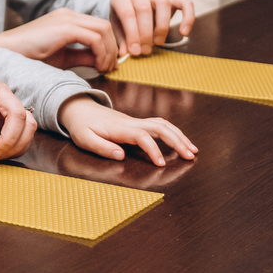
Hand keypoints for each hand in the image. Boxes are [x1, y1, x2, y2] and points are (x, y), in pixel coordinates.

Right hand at [0, 8, 119, 70]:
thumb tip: (103, 62)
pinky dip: (101, 52)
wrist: (6, 52)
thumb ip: (83, 56)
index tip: (109, 64)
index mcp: (67, 18)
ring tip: (104, 68)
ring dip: (109, 51)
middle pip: (105, 26)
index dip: (109, 45)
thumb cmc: (29, 56)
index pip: (98, 27)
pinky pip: (94, 37)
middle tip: (111, 68)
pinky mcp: (64, 27)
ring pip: (103, 29)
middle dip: (113, 48)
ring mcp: (67, 18)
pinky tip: (97, 66)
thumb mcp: (62, 57)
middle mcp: (69, 14)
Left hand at [58, 96, 196, 166]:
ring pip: (163, 124)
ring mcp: (136, 121)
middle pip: (160, 127)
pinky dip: (174, 132)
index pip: (142, 136)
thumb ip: (101, 147)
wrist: (79, 108)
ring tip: (193, 150)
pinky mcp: (137, 123)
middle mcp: (131, 123)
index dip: (153, 149)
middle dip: (177, 141)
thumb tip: (121, 156)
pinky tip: (181, 141)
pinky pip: (159, 125)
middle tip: (190, 156)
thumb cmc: (81, 126)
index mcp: (119, 128)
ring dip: (179, 136)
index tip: (161, 164)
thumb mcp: (84, 138)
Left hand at [110, 0, 195, 56]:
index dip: (132, 35)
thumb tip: (124, 53)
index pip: (127, 14)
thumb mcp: (118, 28)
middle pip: (144, 9)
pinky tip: (184, 33)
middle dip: (146, 34)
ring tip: (158, 43)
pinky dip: (187, 17)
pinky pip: (185, 3)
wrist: (133, 3)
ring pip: (163, 3)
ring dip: (162, 27)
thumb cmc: (124, 18)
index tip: (135, 51)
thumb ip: (122, 40)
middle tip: (146, 51)